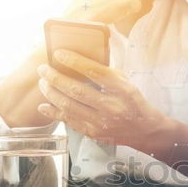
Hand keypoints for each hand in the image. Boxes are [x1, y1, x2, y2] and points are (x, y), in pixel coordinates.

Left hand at [36, 49, 170, 147]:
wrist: (144, 129)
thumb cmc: (132, 101)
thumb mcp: (125, 81)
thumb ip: (104, 72)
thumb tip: (75, 60)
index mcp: (121, 89)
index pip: (94, 71)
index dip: (73, 61)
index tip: (58, 53)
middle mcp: (111, 106)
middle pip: (76, 90)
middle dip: (55, 77)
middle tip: (43, 69)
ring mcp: (102, 122)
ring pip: (69, 106)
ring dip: (51, 93)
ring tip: (43, 83)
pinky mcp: (94, 133)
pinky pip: (69, 121)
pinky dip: (54, 113)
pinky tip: (44, 105)